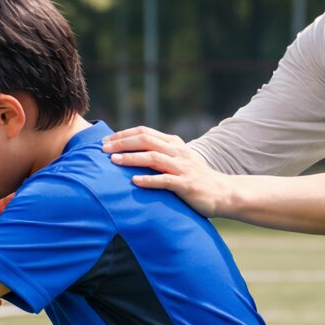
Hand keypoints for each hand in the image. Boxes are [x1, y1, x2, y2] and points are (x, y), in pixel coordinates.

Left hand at [101, 126, 231, 216]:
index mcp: (173, 143)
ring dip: (131, 158)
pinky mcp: (185, 184)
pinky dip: (148, 180)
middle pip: (145, 141)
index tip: (106, 140)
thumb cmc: (194, 177)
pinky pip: (164, 180)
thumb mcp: (177, 159)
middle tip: (104, 149)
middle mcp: (177, 151)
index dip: (123, 134)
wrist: (221, 192)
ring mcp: (182, 167)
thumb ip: (159, 153)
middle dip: (122, 143)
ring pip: (153, 158)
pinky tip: (134, 182)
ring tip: (114, 161)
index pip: (144, 132)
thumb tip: (131, 152)